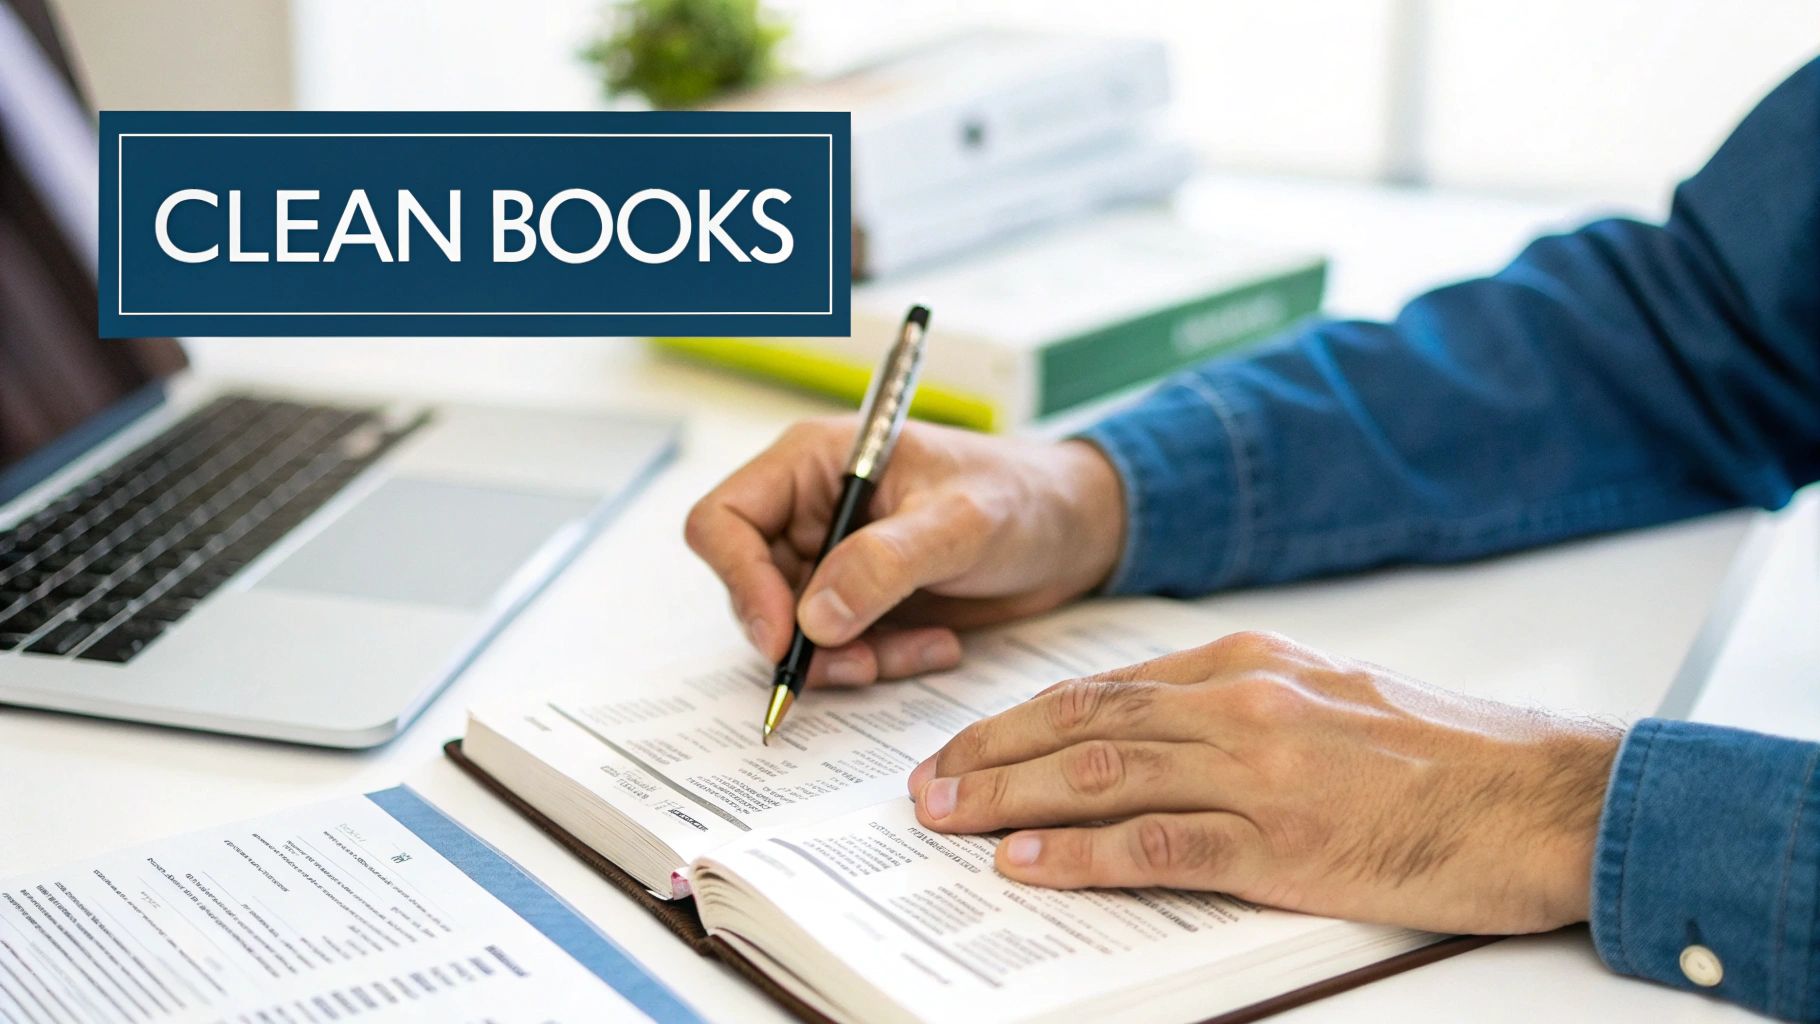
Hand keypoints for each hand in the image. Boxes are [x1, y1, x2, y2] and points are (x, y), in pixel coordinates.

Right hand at [686, 418, 1125, 685]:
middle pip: (753, 588)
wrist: (1074, 529)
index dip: (739, 582)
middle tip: (860, 664)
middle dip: (803, 639)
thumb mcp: (959, 523)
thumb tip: (814, 618)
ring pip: (797, 632)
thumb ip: (884, 564)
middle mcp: (810, 510)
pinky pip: (842, 651)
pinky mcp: (862, 602)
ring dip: (849, 658)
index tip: (783, 639)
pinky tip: (937, 645)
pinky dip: (883, 661)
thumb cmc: (1021, 496)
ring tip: (917, 651)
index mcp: (813, 462)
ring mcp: (833, 559)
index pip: (724, 521)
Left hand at [907, 631, 1622, 934]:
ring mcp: (1261, 772)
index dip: (1021, 718)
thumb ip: (1241, 704)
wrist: (1546, 794)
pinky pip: (1161, 845)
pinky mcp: (1287, 842)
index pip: (1105, 686)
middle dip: (992, 753)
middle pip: (1084, 724)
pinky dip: (1084, 855)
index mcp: (1250, 665)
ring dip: (1011, 799)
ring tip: (948, 818)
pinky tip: (1030, 865)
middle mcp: (1242, 704)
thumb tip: (1151, 730)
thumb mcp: (1330, 697)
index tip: (968, 742)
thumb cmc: (1446, 752)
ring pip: (1103, 774)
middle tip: (926, 783)